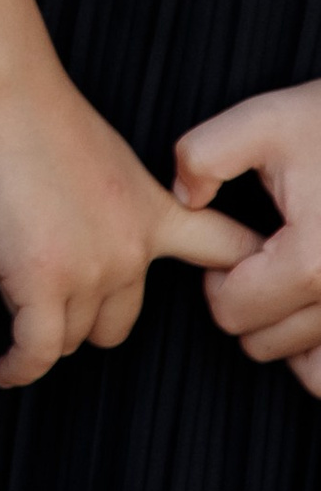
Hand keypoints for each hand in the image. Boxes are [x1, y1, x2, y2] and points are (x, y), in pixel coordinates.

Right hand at [0, 61, 258, 390]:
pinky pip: (35, 350)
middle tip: (48, 296)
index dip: (237, 277)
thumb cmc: (39, 114)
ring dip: (42, 327)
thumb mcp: (110, 157)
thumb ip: (117, 202)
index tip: (243, 294)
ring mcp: (88, 270)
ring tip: (12, 302)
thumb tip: (92, 229)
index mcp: (153, 214)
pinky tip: (6, 371)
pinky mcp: (39, 282)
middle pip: (117, 323)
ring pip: (70, 336)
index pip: (226, 250)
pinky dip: (19, 367)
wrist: (6, 95)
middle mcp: (131, 251)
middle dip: (84, 319)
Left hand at [176, 83, 320, 392]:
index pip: (231, 311)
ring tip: (291, 282)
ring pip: (309, 369)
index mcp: (313, 261)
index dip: (217, 278)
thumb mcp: (265, 121)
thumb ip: (204, 155)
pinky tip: (315, 306)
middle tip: (266, 256)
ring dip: (290, 333)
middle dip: (250, 303)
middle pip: (265, 343)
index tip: (238, 244)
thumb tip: (183, 198)